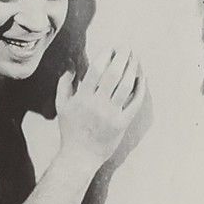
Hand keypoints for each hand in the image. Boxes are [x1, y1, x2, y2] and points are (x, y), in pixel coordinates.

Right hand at [53, 43, 143, 166]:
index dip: (106, 55)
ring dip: (132, 69)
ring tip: (135, 58)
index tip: (111, 47)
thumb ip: (64, 84)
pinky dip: (140, 89)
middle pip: (113, 74)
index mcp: (82, 98)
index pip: (96, 70)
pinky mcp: (122, 123)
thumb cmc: (70, 130)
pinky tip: (142, 78)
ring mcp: (111, 114)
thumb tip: (71, 67)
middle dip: (122, 57)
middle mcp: (97, 104)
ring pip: (126, 86)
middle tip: (127, 47)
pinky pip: (135, 103)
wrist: (80, 156)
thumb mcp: (61, 105)